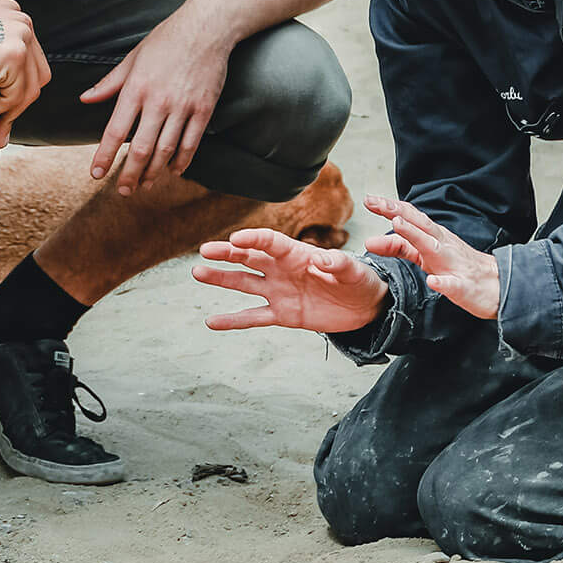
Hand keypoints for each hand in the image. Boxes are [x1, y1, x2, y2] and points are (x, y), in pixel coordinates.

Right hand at [0, 0, 50, 146]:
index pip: (26, 50)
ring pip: (29, 87)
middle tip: (0, 122)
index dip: (15, 80)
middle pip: (34, 70)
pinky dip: (0, 114)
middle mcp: (17, 19)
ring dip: (9, 113)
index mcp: (5, 10)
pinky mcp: (15, 56)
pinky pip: (17, 96)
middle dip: (18, 100)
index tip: (2, 99)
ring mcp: (19, 35)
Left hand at [81, 11, 230, 193]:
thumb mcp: (133, 58)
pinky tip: (173, 171)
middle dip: (130, 174)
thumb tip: (85, 99)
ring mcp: (183, 106)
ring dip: (153, 172)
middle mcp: (158, 101)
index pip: (115, 130)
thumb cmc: (166, 39)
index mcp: (136, 88)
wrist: (207, 26)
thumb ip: (109, 83)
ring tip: (145, 185)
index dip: (104, 156)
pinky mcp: (204, 109)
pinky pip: (191, 143)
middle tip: (123, 190)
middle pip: (140, 148)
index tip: (96, 174)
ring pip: (165, 150)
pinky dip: (182, 161)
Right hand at [192, 226, 389, 333]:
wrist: (364, 308)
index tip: (235, 240)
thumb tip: (322, 258)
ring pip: (244, 283)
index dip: (253, 239)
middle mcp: (282, 270)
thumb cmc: (359, 281)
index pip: (270, 242)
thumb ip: (339, 263)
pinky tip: (212, 322)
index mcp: (297, 254)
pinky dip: (233, 320)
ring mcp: (279, 292)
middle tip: (204, 251)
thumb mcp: (354, 271)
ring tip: (197, 273)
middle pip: (249, 258)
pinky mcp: (282, 314)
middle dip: (227, 253)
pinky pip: (253, 317)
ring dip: (221, 279)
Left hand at [363, 194, 499, 318]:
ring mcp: (454, 265)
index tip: (368, 199)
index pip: (410, 218)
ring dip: (416, 235)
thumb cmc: (458, 267)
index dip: (389, 208)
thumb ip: (399, 247)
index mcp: (434, 238)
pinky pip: (454, 285)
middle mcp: (443, 245)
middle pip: (419, 224)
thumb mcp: (425, 256)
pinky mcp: (464, 287)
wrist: (497, 285)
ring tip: (398, 225)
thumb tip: (370, 242)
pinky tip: (434, 282)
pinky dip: (444, 283)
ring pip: (434, 247)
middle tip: (375, 202)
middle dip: (397, 212)